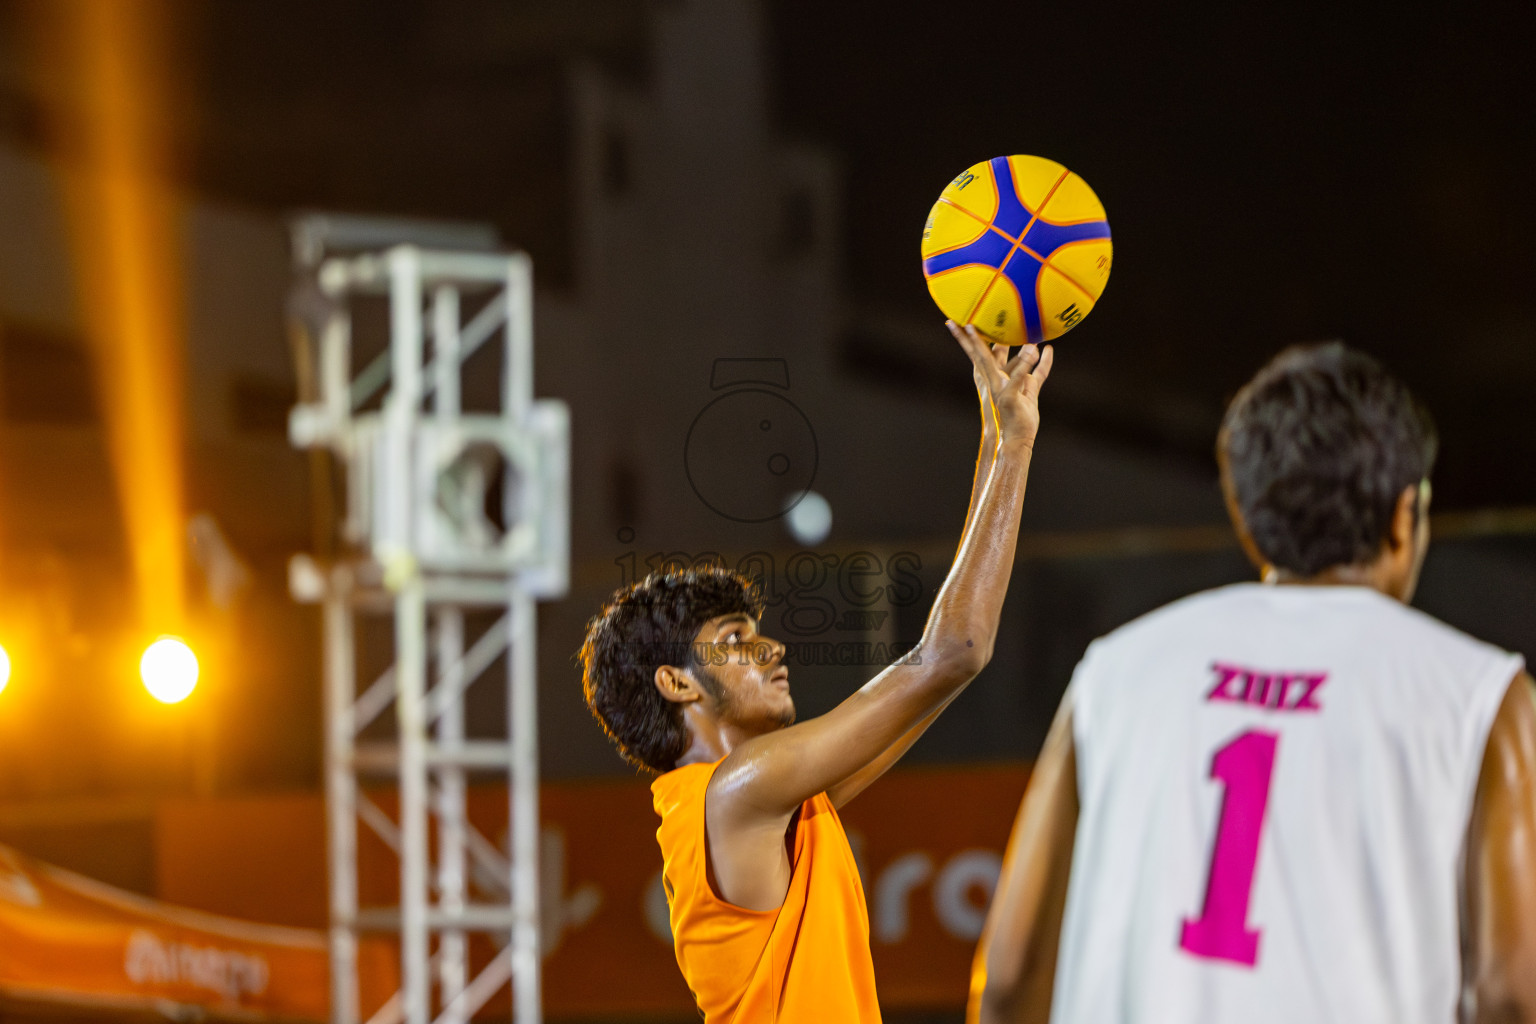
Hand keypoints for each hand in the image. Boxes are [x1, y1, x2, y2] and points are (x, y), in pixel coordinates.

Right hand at [949, 321, 1052, 448]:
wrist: (1018, 438)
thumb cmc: (1022, 414)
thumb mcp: (1030, 386)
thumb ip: (1037, 369)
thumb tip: (1044, 348)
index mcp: (994, 377)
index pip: (981, 354)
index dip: (970, 339)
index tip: (962, 323)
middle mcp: (993, 381)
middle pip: (979, 355)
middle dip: (970, 339)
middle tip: (964, 323)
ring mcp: (999, 389)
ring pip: (991, 362)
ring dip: (990, 346)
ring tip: (979, 330)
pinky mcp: (1010, 397)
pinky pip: (1018, 377)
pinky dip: (1025, 364)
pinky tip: (1034, 350)